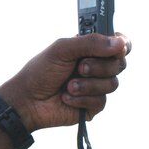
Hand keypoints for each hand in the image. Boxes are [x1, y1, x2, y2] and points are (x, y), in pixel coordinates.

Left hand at [0, 33, 130, 131]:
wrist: (27, 101)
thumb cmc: (40, 72)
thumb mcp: (62, 49)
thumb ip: (90, 42)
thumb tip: (120, 44)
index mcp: (91, 49)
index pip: (119, 43)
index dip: (122, 45)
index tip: (118, 47)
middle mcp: (96, 66)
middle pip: (119, 64)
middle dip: (99, 66)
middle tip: (79, 68)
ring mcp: (95, 87)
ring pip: (112, 84)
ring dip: (88, 85)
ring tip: (68, 86)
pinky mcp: (92, 106)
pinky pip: (101, 101)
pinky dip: (82, 99)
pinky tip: (66, 98)